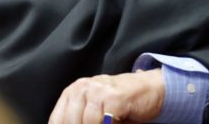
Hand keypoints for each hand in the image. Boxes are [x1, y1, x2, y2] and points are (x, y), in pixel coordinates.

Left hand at [49, 69, 164, 123]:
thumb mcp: (93, 111)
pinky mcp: (113, 96)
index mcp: (72, 92)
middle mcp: (82, 88)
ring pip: (86, 123)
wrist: (151, 89)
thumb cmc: (121, 104)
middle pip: (70, 122)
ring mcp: (98, 90)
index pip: (57, 121)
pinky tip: (117, 121)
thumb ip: (79, 119)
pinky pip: (104, 122)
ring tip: (110, 122)